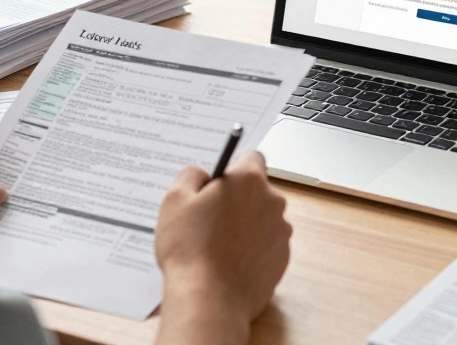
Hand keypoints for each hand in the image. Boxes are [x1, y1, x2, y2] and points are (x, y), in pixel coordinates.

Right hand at [154, 151, 291, 344]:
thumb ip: (190, 176)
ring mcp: (281, 232)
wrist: (209, 300)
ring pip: (262, 218)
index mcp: (249, 181)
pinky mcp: (282, 258)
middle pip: (257, 190)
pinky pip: (267, 244)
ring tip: (217, 244)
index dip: (232, 168)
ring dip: (245, 224)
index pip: (251, 157)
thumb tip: (203, 175)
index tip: (218, 182)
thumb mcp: (174, 200)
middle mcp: (273, 202)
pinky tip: (229, 262)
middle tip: (210, 217)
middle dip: (237, 198)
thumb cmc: (190, 249)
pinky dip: (252, 249)